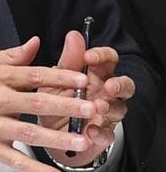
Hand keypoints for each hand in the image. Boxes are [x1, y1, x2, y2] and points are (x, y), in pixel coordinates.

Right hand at [0, 36, 92, 171]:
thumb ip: (10, 56)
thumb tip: (34, 44)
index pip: (33, 74)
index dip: (60, 76)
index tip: (82, 79)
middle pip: (36, 101)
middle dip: (68, 105)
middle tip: (91, 108)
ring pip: (29, 131)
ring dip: (58, 137)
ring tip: (82, 140)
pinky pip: (14, 158)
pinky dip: (35, 169)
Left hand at [41, 30, 134, 167]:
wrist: (47, 133)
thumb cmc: (55, 101)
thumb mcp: (56, 79)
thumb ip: (68, 60)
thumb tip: (74, 35)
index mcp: (95, 76)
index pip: (108, 60)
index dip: (103, 56)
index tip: (89, 56)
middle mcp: (105, 94)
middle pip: (125, 85)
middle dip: (119, 84)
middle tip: (108, 85)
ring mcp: (106, 115)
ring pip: (120, 109)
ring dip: (110, 107)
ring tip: (98, 106)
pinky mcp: (101, 136)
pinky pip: (107, 135)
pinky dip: (100, 133)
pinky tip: (90, 130)